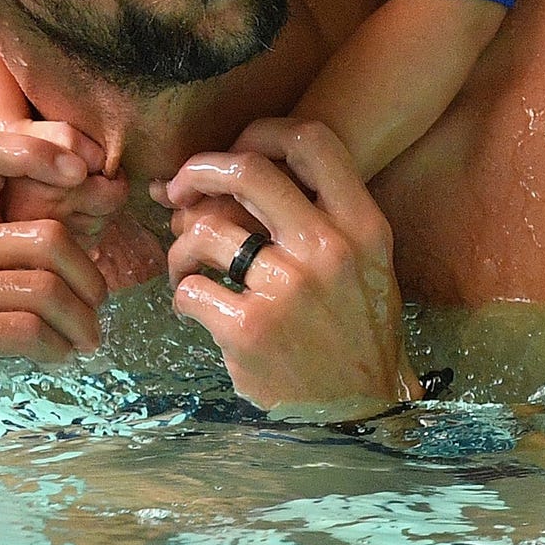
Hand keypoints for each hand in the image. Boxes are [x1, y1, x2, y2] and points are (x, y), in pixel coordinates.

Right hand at [0, 127, 109, 375]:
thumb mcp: (0, 277)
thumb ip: (33, 246)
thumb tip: (109, 196)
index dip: (35, 147)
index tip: (81, 172)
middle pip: (46, 237)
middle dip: (89, 281)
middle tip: (97, 312)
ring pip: (43, 288)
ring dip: (80, 324)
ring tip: (83, 343)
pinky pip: (25, 327)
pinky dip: (56, 347)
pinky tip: (57, 357)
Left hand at [155, 118, 416, 421]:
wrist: (357, 413)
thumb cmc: (355, 333)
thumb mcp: (365, 265)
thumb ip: (322, 215)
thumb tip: (240, 169)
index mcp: (362, 227)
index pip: (312, 141)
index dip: (262, 131)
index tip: (235, 149)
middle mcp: (328, 250)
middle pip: (245, 171)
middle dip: (198, 171)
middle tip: (179, 190)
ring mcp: (288, 289)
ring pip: (205, 231)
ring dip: (181, 247)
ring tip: (186, 268)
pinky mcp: (249, 329)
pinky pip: (190, 289)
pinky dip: (182, 297)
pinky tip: (194, 310)